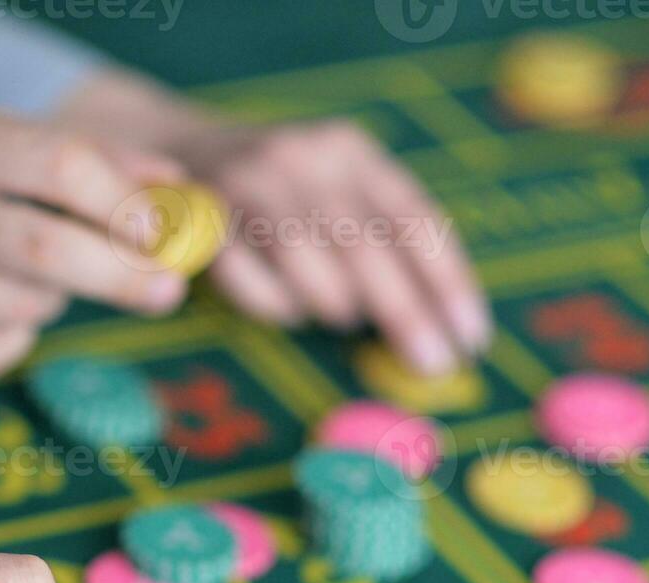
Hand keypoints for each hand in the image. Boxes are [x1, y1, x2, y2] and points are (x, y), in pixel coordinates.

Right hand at [0, 109, 189, 377]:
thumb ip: (66, 158)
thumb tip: (171, 188)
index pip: (59, 168)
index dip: (125, 207)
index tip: (164, 234)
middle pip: (48, 252)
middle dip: (122, 277)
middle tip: (164, 290)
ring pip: (23, 308)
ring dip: (53, 301)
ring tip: (33, 278)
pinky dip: (13, 336)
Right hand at [58, 72, 491, 375]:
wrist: (177, 152)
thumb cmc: (278, 192)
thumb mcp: (338, 192)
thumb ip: (385, 242)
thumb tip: (442, 328)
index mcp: (351, 150)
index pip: (415, 219)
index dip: (448, 283)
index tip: (471, 338)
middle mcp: (303, 157)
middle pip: (367, 249)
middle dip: (405, 315)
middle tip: (433, 365)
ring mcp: (247, 184)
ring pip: (310, 274)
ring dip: (332, 308)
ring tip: (336, 312)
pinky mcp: (202, 221)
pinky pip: (256, 291)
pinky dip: (276, 308)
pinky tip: (282, 298)